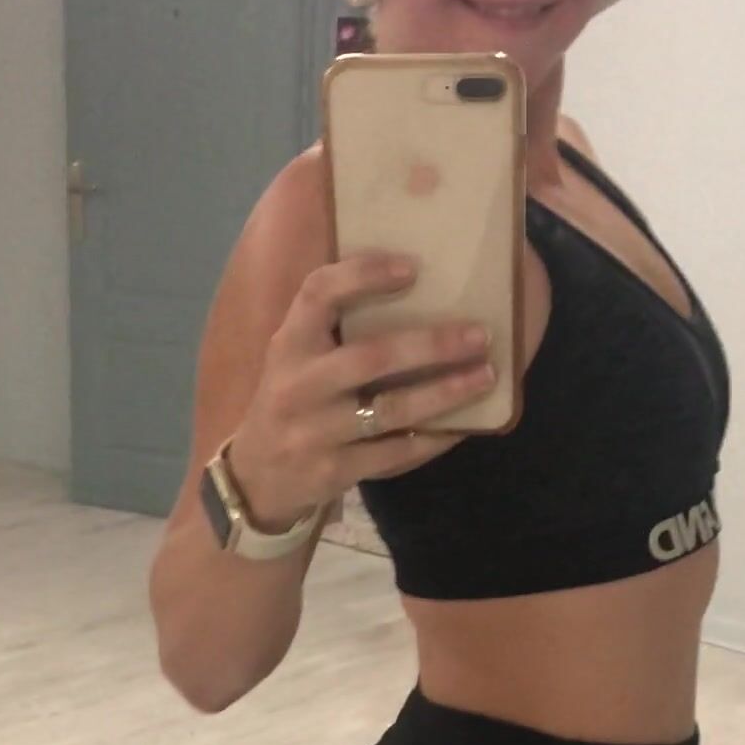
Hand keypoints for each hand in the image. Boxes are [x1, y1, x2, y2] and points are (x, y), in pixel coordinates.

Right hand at [229, 252, 495, 529]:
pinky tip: (465, 425)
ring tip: (485, 376)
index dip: (363, 274)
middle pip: (370, 357)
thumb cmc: (294, 400)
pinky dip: (434, 438)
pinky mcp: (334, 471)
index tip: (412, 267)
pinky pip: (395, 454)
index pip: (318, 293)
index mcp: (289, 344)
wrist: (258, 477)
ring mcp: (316, 432)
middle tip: (478, 335)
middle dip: (430, 344)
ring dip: (445, 393)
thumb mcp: (296, 357)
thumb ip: (334, 327)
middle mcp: (299, 385)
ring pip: (391, 409)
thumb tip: (415, 286)